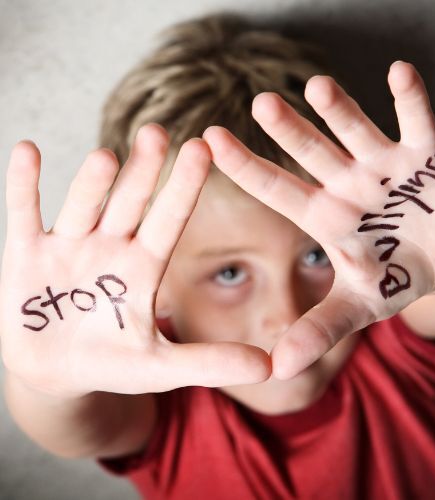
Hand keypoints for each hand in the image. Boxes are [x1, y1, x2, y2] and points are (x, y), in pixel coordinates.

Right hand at [0, 124, 269, 397]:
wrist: (58, 373)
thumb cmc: (113, 362)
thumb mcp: (162, 367)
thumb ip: (212, 363)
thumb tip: (271, 368)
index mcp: (144, 266)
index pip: (170, 220)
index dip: (185, 188)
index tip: (204, 148)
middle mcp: (110, 247)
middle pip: (130, 204)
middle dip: (143, 172)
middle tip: (159, 133)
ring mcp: (68, 247)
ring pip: (83, 206)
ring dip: (93, 183)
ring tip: (107, 156)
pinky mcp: (24, 254)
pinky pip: (24, 214)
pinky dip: (24, 186)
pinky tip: (27, 151)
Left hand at [203, 61, 434, 379]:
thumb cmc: (394, 278)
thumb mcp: (358, 306)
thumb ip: (319, 330)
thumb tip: (277, 371)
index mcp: (324, 216)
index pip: (276, 189)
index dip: (244, 167)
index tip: (208, 140)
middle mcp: (347, 184)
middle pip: (311, 153)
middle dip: (288, 131)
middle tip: (259, 105)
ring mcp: (386, 167)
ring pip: (356, 131)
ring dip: (339, 110)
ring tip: (317, 87)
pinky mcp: (429, 156)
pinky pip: (418, 120)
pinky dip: (411, 98)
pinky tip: (400, 72)